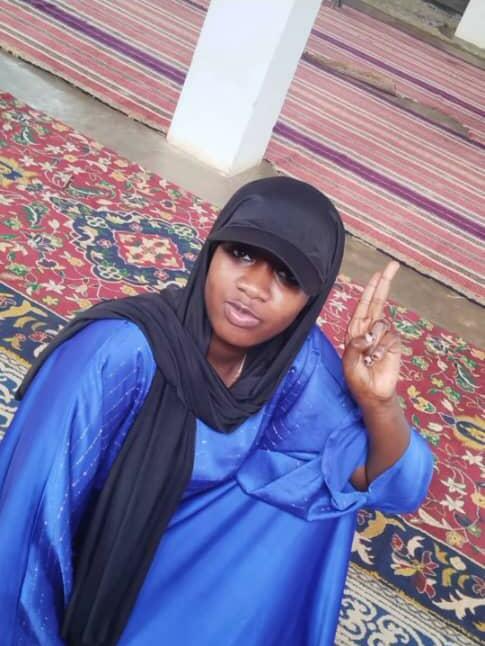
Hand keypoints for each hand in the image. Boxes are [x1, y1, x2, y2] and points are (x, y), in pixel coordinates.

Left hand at [343, 262, 400, 405]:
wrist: (372, 393)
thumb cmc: (357, 378)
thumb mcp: (349, 363)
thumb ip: (355, 347)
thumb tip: (367, 335)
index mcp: (355, 329)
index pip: (364, 304)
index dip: (371, 288)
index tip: (378, 273)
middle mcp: (369, 328)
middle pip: (379, 301)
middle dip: (385, 283)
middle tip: (393, 265)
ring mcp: (383, 335)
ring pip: (382, 323)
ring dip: (374, 339)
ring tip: (369, 356)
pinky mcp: (394, 344)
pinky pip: (390, 337)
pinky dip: (382, 348)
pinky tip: (376, 359)